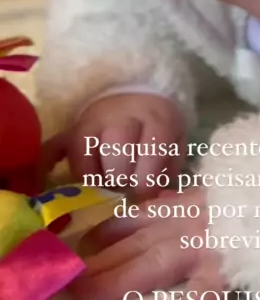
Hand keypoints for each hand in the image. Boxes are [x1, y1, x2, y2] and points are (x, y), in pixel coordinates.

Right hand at [41, 92, 185, 199]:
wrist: (137, 97)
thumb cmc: (158, 130)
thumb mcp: (174, 143)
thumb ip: (167, 171)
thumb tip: (152, 202)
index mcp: (155, 118)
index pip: (151, 150)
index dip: (146, 181)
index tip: (143, 195)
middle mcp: (122, 115)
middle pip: (116, 149)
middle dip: (120, 176)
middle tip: (122, 187)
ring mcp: (92, 120)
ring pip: (83, 149)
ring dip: (91, 175)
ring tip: (101, 185)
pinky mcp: (70, 129)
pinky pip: (52, 146)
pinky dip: (47, 164)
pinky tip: (44, 183)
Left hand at [70, 187, 227, 299]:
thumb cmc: (253, 197)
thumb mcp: (219, 189)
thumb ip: (190, 198)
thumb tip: (163, 200)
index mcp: (184, 206)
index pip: (136, 219)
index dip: (105, 235)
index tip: (83, 248)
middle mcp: (186, 223)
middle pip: (135, 243)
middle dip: (99, 262)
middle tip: (67, 280)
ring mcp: (203, 246)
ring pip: (154, 263)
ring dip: (118, 279)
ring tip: (86, 296)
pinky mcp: (227, 268)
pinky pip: (205, 293)